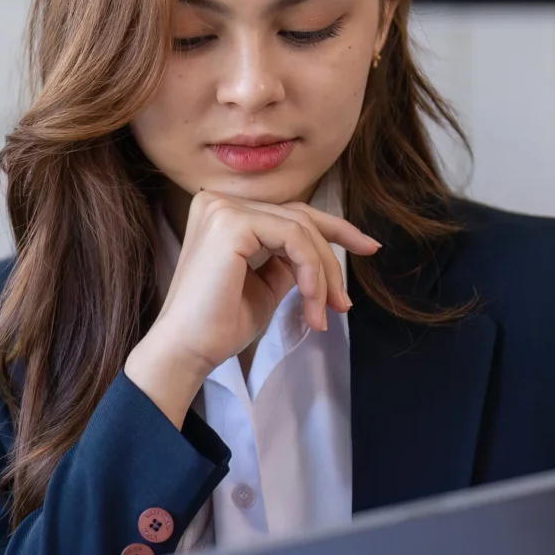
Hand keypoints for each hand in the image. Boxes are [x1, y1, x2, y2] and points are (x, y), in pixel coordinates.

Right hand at [123, 190, 379, 426]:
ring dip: (323, 274)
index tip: (368, 247)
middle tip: (344, 301)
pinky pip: (294, 239)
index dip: (333, 229)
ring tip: (324, 313)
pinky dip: (312, 272)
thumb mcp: (265, 285)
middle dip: (332, 259)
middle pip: (300, 218)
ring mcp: (223, 209)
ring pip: (302, 229)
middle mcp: (219, 202)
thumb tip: (321, 255)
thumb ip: (288, 262)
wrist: (187, 352)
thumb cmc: (219, 326)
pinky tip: (311, 303)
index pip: (289, 213)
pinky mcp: (231, 223)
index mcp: (224, 213)